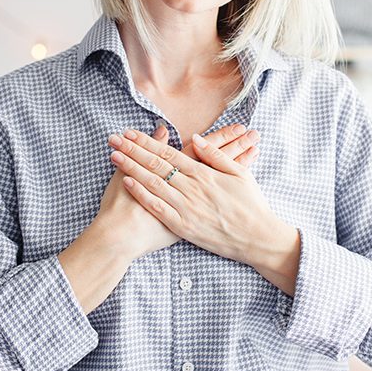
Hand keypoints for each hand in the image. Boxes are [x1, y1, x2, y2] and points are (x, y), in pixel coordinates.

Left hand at [96, 123, 260, 259]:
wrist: (257, 238)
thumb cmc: (251, 204)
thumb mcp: (240, 174)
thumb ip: (217, 156)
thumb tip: (197, 138)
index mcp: (204, 173)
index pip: (170, 153)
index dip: (148, 141)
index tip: (131, 133)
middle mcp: (192, 188)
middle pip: (156, 164)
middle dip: (133, 150)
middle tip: (114, 138)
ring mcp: (186, 207)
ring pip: (153, 183)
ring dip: (131, 168)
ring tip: (114, 155)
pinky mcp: (183, 226)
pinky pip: (157, 208)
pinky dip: (141, 194)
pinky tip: (126, 183)